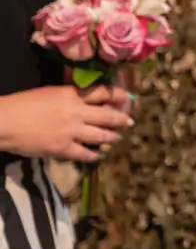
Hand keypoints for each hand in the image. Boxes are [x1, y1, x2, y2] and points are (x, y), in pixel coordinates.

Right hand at [0, 85, 133, 162]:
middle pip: (108, 116)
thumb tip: (86, 99)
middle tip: (130, 122)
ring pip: (101, 135)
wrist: (5, 121)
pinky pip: (84, 153)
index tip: (128, 99)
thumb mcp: (51, 92)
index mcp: (73, 95)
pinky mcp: (62, 148)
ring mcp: (71, 131)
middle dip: (122, 120)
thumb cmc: (23, 103)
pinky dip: (94, 155)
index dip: (120, 96)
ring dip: (112, 137)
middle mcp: (77, 112)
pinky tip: (98, 156)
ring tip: (117, 138)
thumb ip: (71, 96)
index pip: (105, 93)